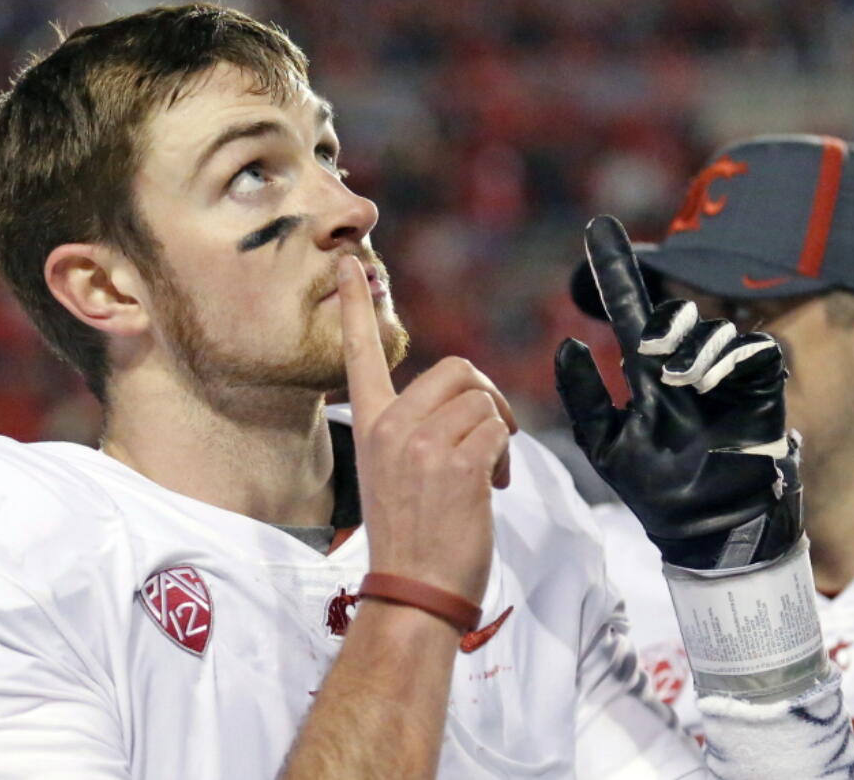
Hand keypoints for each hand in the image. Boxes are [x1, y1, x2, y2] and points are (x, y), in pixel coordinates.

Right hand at [338, 256, 516, 602]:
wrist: (415, 591)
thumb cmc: (413, 537)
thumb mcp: (397, 472)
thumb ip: (419, 430)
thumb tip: (469, 406)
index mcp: (370, 425)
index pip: (359, 354)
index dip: (353, 305)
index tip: (348, 262)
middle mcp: (391, 427)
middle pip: (459, 369)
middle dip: (487, 399)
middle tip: (488, 438)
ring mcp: (422, 444)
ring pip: (485, 402)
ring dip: (498, 436)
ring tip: (484, 477)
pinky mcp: (456, 464)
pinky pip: (499, 431)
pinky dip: (505, 457)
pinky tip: (489, 490)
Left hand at [554, 217, 801, 569]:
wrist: (708, 528)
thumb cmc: (655, 489)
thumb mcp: (606, 445)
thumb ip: (585, 397)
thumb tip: (567, 344)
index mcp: (647, 373)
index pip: (629, 309)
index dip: (614, 268)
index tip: (597, 226)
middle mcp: (685, 365)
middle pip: (675, 312)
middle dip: (662, 325)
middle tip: (649, 354)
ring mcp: (725, 375)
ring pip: (713, 329)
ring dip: (693, 349)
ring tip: (680, 385)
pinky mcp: (763, 387)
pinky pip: (755, 348)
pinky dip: (732, 357)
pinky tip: (711, 383)